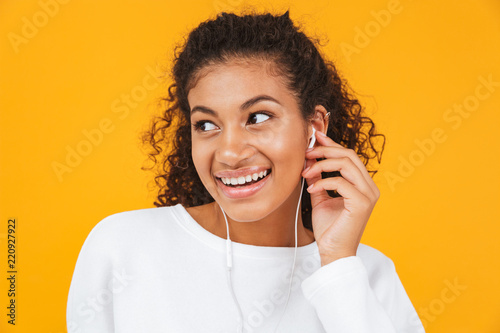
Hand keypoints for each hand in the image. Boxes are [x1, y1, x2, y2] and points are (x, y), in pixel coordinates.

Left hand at [301, 131, 379, 265]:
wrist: (333, 252)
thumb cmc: (329, 229)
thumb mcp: (321, 198)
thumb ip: (318, 179)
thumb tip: (310, 161)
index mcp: (363, 184)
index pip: (349, 156)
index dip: (332, 144)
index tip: (315, 137)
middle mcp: (370, 187)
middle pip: (349, 155)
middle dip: (325, 150)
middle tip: (306, 153)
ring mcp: (368, 195)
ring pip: (346, 164)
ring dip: (322, 164)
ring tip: (305, 172)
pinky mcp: (362, 203)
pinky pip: (341, 182)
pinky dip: (323, 182)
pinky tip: (311, 190)